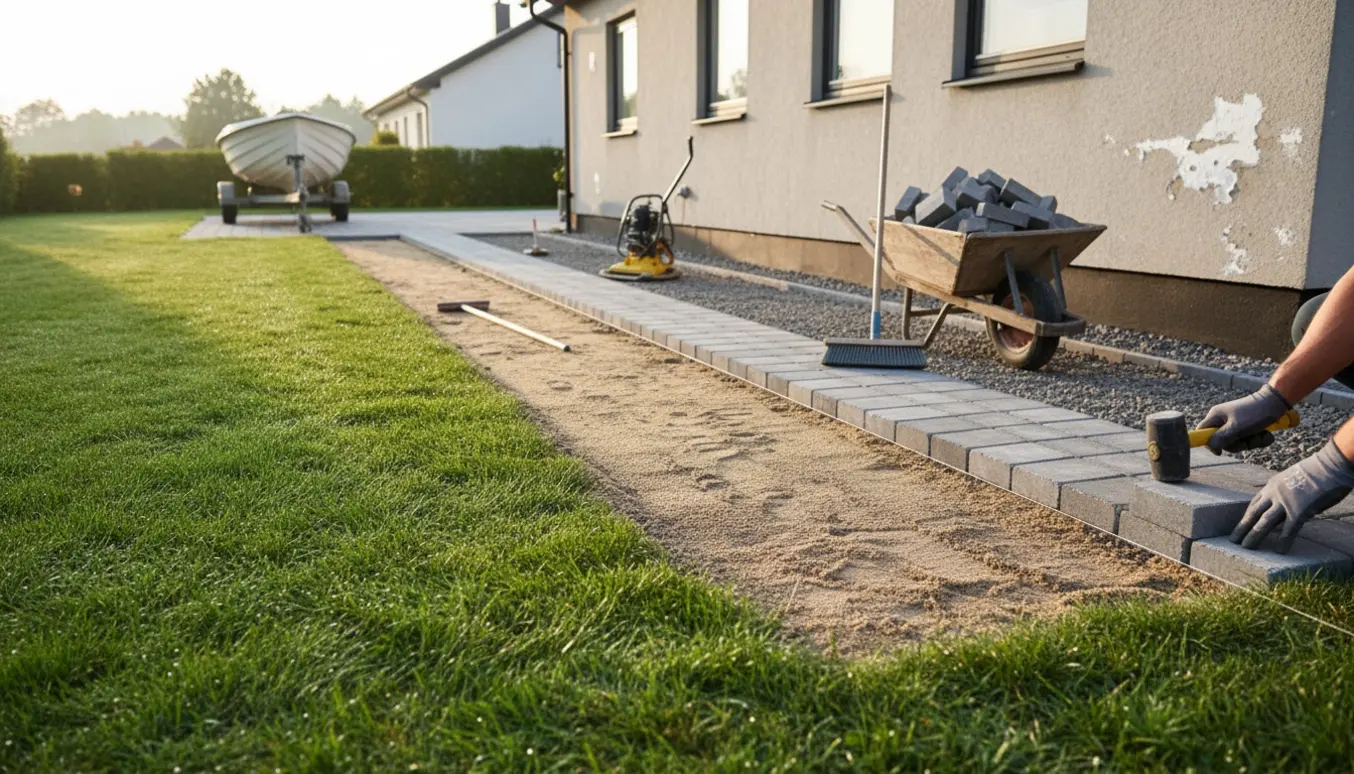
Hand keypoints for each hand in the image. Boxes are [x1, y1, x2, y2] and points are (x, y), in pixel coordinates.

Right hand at [1196, 384, 1292, 454]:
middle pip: (1223, 441)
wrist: (1277, 402)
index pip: (1202, 432)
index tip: (1220, 452)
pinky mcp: (1248, 426)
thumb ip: (1222, 438)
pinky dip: (1259, 439)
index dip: (1208, 443)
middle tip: (1248, 439)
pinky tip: (1266, 433)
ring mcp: (1236, 423)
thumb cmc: (1255, 412)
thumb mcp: (1237, 427)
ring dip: (1252, 442)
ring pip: (1239, 442)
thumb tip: (1211, 447)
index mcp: (1216, 416)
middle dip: (1239, 444)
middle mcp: (1224, 420)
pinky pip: (1250, 440)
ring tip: (1261, 434)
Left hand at [1231, 440, 1353, 552]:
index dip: (1246, 516)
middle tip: (1233, 541)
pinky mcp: (1299, 511)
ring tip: (1246, 548)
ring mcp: (1285, 503)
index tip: (1241, 525)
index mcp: (1272, 486)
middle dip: (1242, 528)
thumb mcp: (1293, 479)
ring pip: (1264, 523)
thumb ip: (1287, 493)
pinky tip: (1279, 551)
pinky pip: (1289, 530)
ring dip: (1254, 536)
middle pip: (1253, 514)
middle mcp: (1274, 494)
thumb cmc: (1317, 471)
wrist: (1330, 464)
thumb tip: (1290, 506)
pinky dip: (1283, 541)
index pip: (1254, 504)